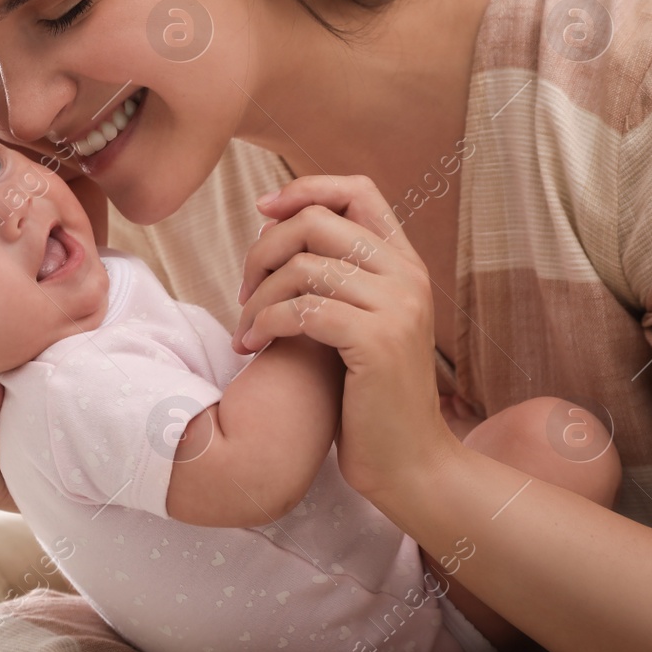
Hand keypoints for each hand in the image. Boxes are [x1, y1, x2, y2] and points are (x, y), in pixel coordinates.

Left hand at [233, 175, 457, 500]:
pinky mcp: (377, 341)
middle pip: (316, 222)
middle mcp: (407, 276)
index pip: (358, 191)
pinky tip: (252, 346)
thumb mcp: (357, 322)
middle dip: (264, 249)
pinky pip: (301, 309)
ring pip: (302, 267)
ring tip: (244, 330)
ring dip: (257, 297)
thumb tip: (275, 228)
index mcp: (405, 264)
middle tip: (243, 291)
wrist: (409, 462)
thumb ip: (334, 277)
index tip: (262, 211)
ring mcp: (397, 307)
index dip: (305, 189)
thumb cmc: (368, 395)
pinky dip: (264, 323)